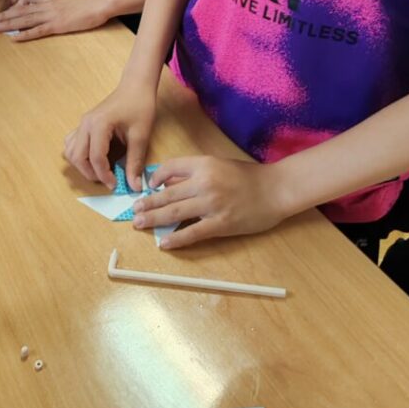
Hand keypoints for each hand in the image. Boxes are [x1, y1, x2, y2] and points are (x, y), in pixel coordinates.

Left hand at [0, 0, 109, 41]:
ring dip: (8, 24)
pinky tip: (13, 38)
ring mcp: (50, 15)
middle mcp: (45, 4)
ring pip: (24, 20)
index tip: (1, 8)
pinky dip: (24, 35)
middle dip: (3, 15)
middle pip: (20, 10)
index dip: (12, 4)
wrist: (99, 2)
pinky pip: (37, 31)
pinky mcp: (57, 26)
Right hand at [63, 81, 156, 189]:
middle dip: (91, 173)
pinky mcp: (84, 124)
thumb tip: (135, 187)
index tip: (116, 185)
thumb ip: (135, 162)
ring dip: (82, 165)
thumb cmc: (140, 106)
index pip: (95, 158)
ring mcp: (82, 123)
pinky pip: (73, 143)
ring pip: (71, 151)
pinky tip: (94, 158)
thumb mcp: (141, 136)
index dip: (104, 176)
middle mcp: (85, 124)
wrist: (136, 86)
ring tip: (100, 171)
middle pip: (78, 157)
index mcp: (99, 125)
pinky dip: (79, 154)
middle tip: (107, 180)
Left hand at [132, 156, 286, 249]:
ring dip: (154, 219)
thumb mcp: (219, 164)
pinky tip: (164, 243)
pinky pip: (193, 233)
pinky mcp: (220, 224)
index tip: (148, 186)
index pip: (170, 168)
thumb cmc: (248, 176)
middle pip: (167, 194)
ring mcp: (212, 204)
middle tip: (133, 211)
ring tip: (139, 224)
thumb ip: (195, 172)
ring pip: (175, 213)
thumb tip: (169, 183)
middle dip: (147, 204)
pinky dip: (176, 238)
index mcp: (204, 164)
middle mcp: (204, 182)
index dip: (155, 177)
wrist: (276, 189)